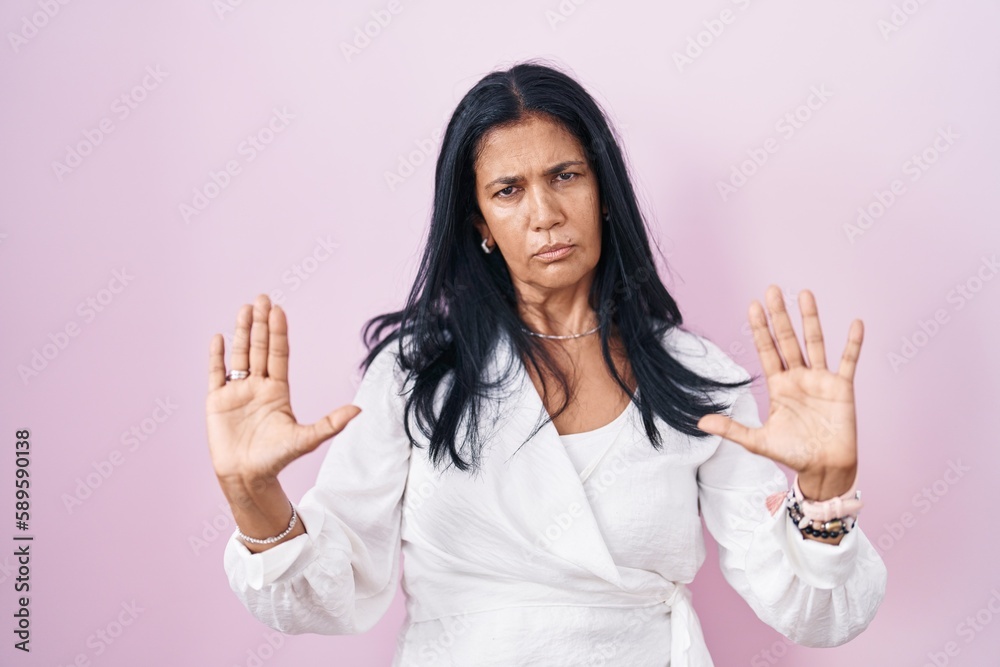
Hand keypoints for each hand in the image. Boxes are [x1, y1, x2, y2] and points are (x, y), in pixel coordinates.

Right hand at [206, 294, 361, 499]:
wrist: (247, 478)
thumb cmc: (276, 459)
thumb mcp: (306, 439)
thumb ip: (330, 423)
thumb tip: (359, 410)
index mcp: (278, 390)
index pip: (279, 354)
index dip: (278, 332)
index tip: (279, 310)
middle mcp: (258, 387)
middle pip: (260, 348)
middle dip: (261, 323)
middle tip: (262, 298)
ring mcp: (237, 393)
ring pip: (240, 355)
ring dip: (242, 333)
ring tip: (244, 309)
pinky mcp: (217, 402)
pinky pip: (216, 374)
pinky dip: (217, 356)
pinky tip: (219, 338)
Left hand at [697, 285, 861, 501]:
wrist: (824, 469)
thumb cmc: (793, 454)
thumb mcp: (758, 441)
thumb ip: (732, 429)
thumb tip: (700, 422)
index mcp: (778, 386)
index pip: (766, 351)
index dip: (760, 329)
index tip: (752, 306)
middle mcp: (798, 378)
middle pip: (787, 340)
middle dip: (779, 315)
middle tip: (772, 289)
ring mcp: (821, 380)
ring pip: (815, 342)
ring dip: (810, 318)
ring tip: (804, 293)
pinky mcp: (842, 388)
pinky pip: (848, 361)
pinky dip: (853, 343)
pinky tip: (855, 323)